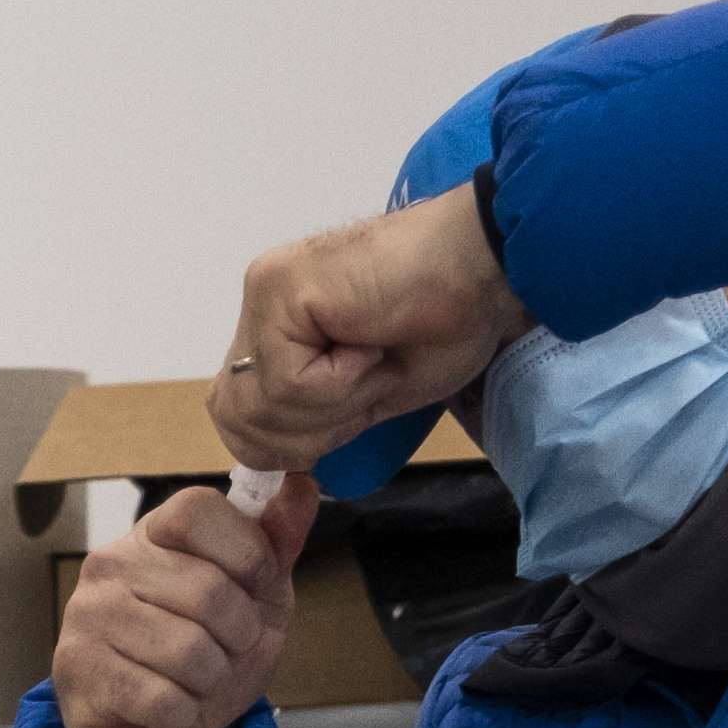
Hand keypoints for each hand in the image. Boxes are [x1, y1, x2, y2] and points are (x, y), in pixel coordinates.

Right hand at [53, 477, 320, 727]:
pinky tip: (164, 710)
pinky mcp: (79, 672)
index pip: (197, 509)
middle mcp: (110, 565)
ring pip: (189, 652)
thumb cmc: (204, 657)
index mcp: (153, 535)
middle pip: (207, 589)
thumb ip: (275, 544)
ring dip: (210, 681)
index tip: (252, 585)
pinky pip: (163, 700)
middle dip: (238, 636)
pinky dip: (181, 715)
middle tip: (222, 651)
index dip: (245, 553)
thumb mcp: (255, 597)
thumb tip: (301, 485)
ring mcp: (87, 617)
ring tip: (191, 682)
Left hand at [213, 181, 528, 469]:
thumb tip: (269, 458)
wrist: (491, 269)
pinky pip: (285, 381)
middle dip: (307, 433)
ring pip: (257, 407)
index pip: (237, 418)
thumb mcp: (364, 397)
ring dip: (329, 406)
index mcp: (276, 333)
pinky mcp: (278, 288)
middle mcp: (260, 310)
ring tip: (374, 362)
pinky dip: (339, 383)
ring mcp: (264, 295)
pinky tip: (371, 343)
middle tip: (367, 390)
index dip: (290, 444)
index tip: (352, 415)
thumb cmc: (446, 323)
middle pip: (236, 420)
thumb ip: (307, 418)